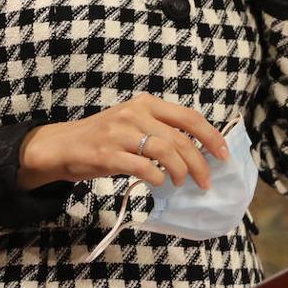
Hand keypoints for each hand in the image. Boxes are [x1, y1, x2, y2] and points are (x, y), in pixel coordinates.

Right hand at [16, 93, 228, 190]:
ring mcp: (121, 133)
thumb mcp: (134, 122)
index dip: (211, 136)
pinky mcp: (108, 154)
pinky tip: (158, 183)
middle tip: (206, 181)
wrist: (63, 145)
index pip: (189, 117)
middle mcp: (135, 113)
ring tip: (181, 183)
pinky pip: (143, 167)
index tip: (223, 155)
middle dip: (199, 163)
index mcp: (146, 103)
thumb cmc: (104, 136)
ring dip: (180, 172)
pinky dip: (157, 178)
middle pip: (181, 139)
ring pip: (166, 152)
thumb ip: (161, 129)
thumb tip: (198, 150)